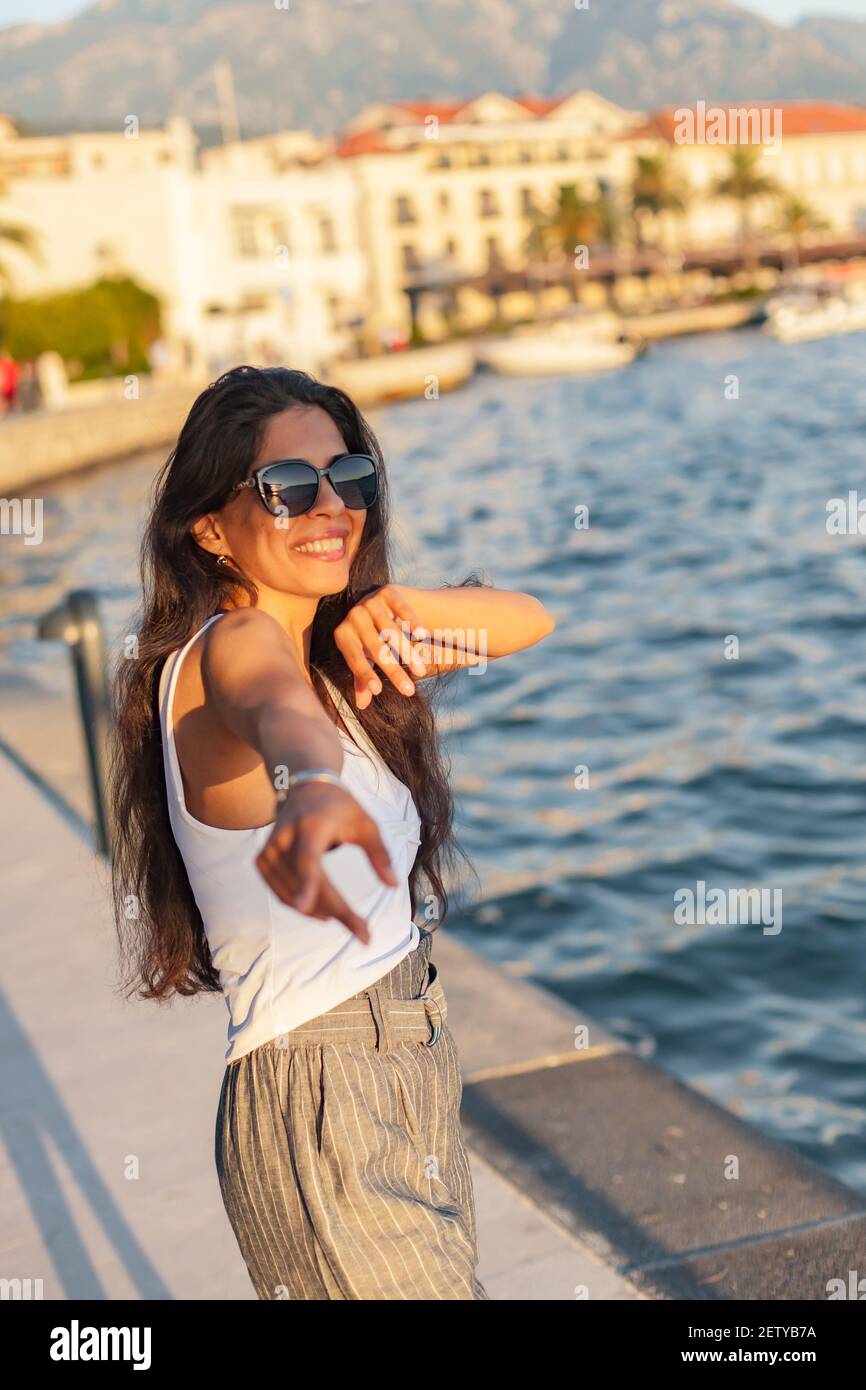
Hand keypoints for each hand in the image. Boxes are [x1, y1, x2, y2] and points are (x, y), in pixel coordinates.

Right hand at [255, 780, 397, 942]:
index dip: (307, 884)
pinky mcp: (262, 860)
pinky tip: (321, 912)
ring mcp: (269, 850)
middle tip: (364, 934)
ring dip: (320, 911)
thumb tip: (393, 885)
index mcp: (311, 826)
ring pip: (291, 894)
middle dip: (336, 912)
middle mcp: (285, 838)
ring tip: (348, 919)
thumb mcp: (366, 824)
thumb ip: (380, 853)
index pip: (307, 859)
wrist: (306, 788)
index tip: (305, 906)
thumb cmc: (341, 809)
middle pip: (306, 884)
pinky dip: (301, 904)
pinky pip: (280, 892)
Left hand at [334, 583, 430, 708]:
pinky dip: (412, 622)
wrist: (381, 604)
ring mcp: (370, 601)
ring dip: (407, 654)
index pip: (353, 657)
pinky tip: (423, 636)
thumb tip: (362, 705)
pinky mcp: (388, 591)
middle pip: (375, 648)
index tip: (378, 691)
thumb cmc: (371, 638)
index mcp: (343, 634)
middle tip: (409, 691)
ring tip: (421, 672)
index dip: (364, 674)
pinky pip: (402, 609)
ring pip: (391, 632)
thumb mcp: (364, 657)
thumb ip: (362, 678)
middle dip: (393, 671)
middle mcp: (353, 615)